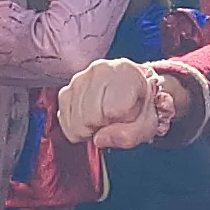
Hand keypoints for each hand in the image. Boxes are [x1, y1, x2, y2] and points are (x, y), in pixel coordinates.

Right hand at [58, 59, 173, 148]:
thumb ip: (127, 135)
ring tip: (102, 118)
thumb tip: (99, 139)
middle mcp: (99, 70)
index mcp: (124, 72)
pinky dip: (74, 127)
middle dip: (101, 127)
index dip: (119, 123)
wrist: (135, 93)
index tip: (126, 118)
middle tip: (113, 120)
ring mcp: (80, 78)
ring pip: (75, 119)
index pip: (112, 111)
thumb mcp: (146, 125)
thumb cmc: (141, 106)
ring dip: (88, 127)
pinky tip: (88, 122)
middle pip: (90, 116)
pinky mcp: (67, 89)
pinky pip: (63, 117)